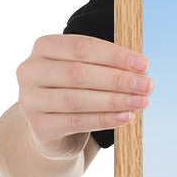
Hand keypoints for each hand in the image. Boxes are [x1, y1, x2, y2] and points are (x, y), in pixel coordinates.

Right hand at [16, 34, 152, 159]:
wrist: (54, 129)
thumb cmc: (76, 90)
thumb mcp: (88, 71)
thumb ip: (108, 65)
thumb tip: (141, 69)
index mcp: (44, 47)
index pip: (82, 47)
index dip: (115, 55)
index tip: (143, 64)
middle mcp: (30, 71)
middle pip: (79, 73)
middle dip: (118, 79)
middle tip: (146, 85)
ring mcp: (30, 99)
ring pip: (77, 99)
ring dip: (115, 100)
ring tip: (141, 102)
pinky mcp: (39, 126)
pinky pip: (77, 122)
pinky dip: (105, 119)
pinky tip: (127, 117)